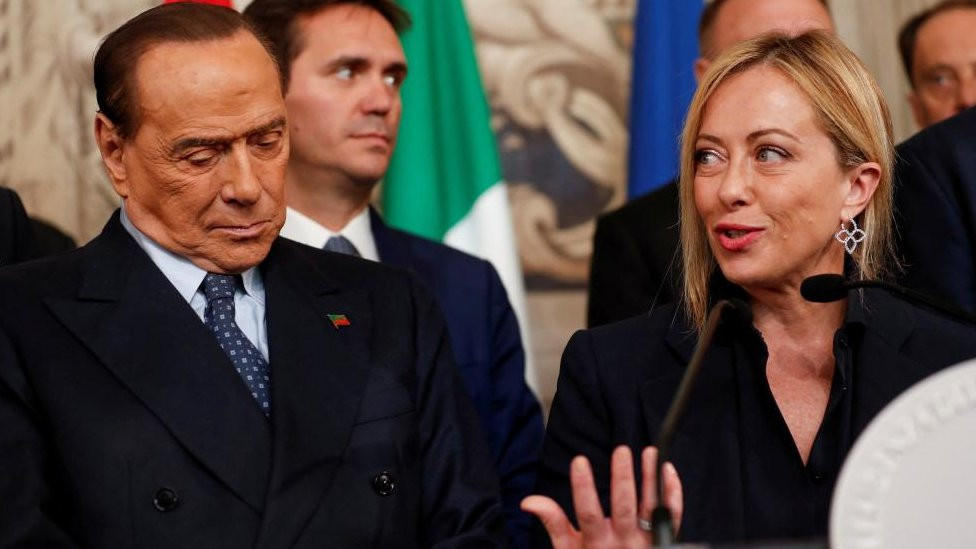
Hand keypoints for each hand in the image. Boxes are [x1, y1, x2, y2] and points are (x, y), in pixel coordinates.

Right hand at [522, 446, 682, 547]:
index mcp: (596, 544)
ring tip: (649, 452)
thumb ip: (553, 522)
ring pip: (651, 507)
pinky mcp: (663, 540)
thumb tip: (529, 501)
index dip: (583, 488)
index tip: (579, 461)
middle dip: (623, 478)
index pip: (588, 513)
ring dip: (650, 478)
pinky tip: (668, 471)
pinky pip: (673, 516)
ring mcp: (645, 542)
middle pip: (623, 508)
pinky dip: (673, 493)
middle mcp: (622, 543)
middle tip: (621, 450)